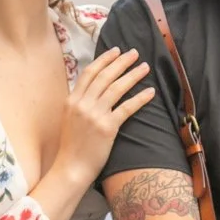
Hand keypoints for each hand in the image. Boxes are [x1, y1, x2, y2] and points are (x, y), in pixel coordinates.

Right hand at [38, 47, 153, 214]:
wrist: (71, 168)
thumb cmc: (72, 146)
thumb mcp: (69, 118)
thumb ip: (79, 102)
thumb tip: (93, 88)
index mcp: (72, 100)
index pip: (90, 73)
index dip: (104, 59)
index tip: (116, 51)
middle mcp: (82, 104)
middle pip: (105, 76)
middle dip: (122, 62)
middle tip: (135, 53)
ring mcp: (94, 115)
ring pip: (117, 88)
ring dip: (133, 75)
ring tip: (145, 68)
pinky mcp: (107, 128)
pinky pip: (127, 108)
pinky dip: (140, 98)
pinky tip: (150, 92)